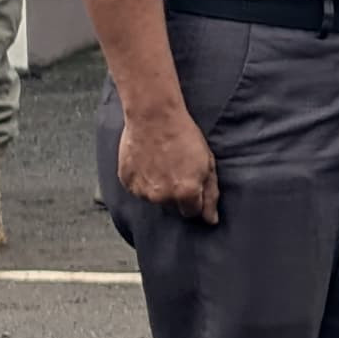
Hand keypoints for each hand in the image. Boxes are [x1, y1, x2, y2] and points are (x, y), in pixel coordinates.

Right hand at [118, 103, 220, 223]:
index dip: (195, 199)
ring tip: (162, 163)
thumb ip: (210, 194)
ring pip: (155, 198)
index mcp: (185, 193)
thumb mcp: (207, 162)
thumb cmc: (184, 136)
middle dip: (177, 194)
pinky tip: (148, 162)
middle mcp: (162, 197)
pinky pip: (139, 189)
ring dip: (159, 187)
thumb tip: (211, 220)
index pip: (193, 213)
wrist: (153, 117)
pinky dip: (144, 180)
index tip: (193, 185)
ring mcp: (142, 191)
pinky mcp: (127, 183)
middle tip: (177, 169)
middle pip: (173, 207)